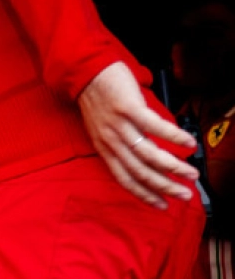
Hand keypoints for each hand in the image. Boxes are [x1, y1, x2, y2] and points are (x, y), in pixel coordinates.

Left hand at [78, 61, 197, 209]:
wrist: (86, 72)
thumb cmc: (98, 100)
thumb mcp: (102, 129)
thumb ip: (121, 145)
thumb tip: (147, 157)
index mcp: (104, 149)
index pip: (125, 179)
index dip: (144, 194)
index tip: (162, 206)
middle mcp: (110, 141)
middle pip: (139, 171)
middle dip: (164, 187)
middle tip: (185, 195)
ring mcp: (119, 125)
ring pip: (148, 153)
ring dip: (173, 167)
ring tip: (192, 174)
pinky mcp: (128, 107)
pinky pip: (153, 126)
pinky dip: (173, 136)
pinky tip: (189, 144)